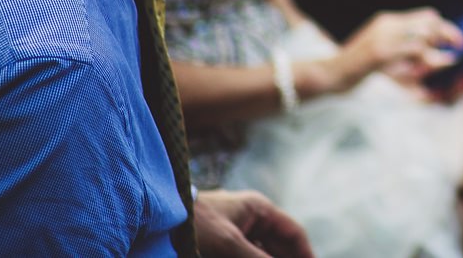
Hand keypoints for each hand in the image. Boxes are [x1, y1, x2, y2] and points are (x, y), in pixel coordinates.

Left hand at [193, 189, 313, 257]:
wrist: (156, 218)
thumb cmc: (194, 222)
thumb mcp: (228, 243)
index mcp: (259, 209)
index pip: (293, 233)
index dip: (306, 254)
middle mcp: (250, 220)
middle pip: (278, 247)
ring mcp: (235, 233)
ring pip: (260, 254)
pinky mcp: (220, 245)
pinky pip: (245, 256)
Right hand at [323, 7, 462, 92]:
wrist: (329, 74)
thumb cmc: (357, 68)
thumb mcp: (385, 57)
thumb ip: (407, 54)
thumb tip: (438, 59)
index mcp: (389, 21)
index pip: (426, 16)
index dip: (446, 27)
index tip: (459, 40)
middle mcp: (388, 24)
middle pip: (429, 21)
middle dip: (449, 33)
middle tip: (461, 47)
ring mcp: (383, 36)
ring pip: (424, 34)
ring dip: (439, 50)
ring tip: (446, 62)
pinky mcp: (379, 52)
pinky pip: (412, 51)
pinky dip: (428, 59)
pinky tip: (431, 69)